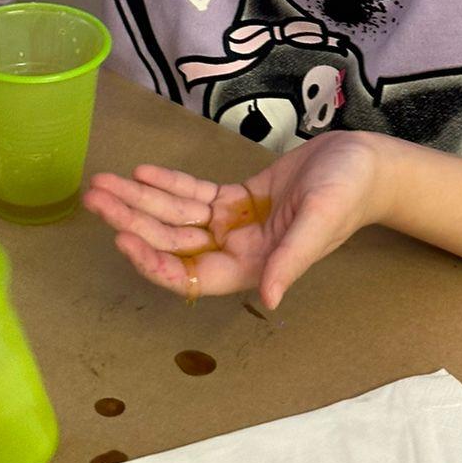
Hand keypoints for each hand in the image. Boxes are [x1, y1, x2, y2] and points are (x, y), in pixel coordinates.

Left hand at [82, 131, 388, 308]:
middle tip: (95, 195)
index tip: (123, 238)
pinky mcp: (239, 199)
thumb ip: (291, 260)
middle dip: (132, 219)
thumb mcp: (320, 222)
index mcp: (255, 266)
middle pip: (174, 240)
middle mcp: (239, 250)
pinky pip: (195, 194)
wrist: (366, 163)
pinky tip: (143, 171)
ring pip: (177, 215)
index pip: (193, 272)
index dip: (156, 260)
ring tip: (104, 181)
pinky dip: (168, 183)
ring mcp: (236, 224)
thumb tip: (270, 299)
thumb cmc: (348, 193)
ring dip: (140, 198)